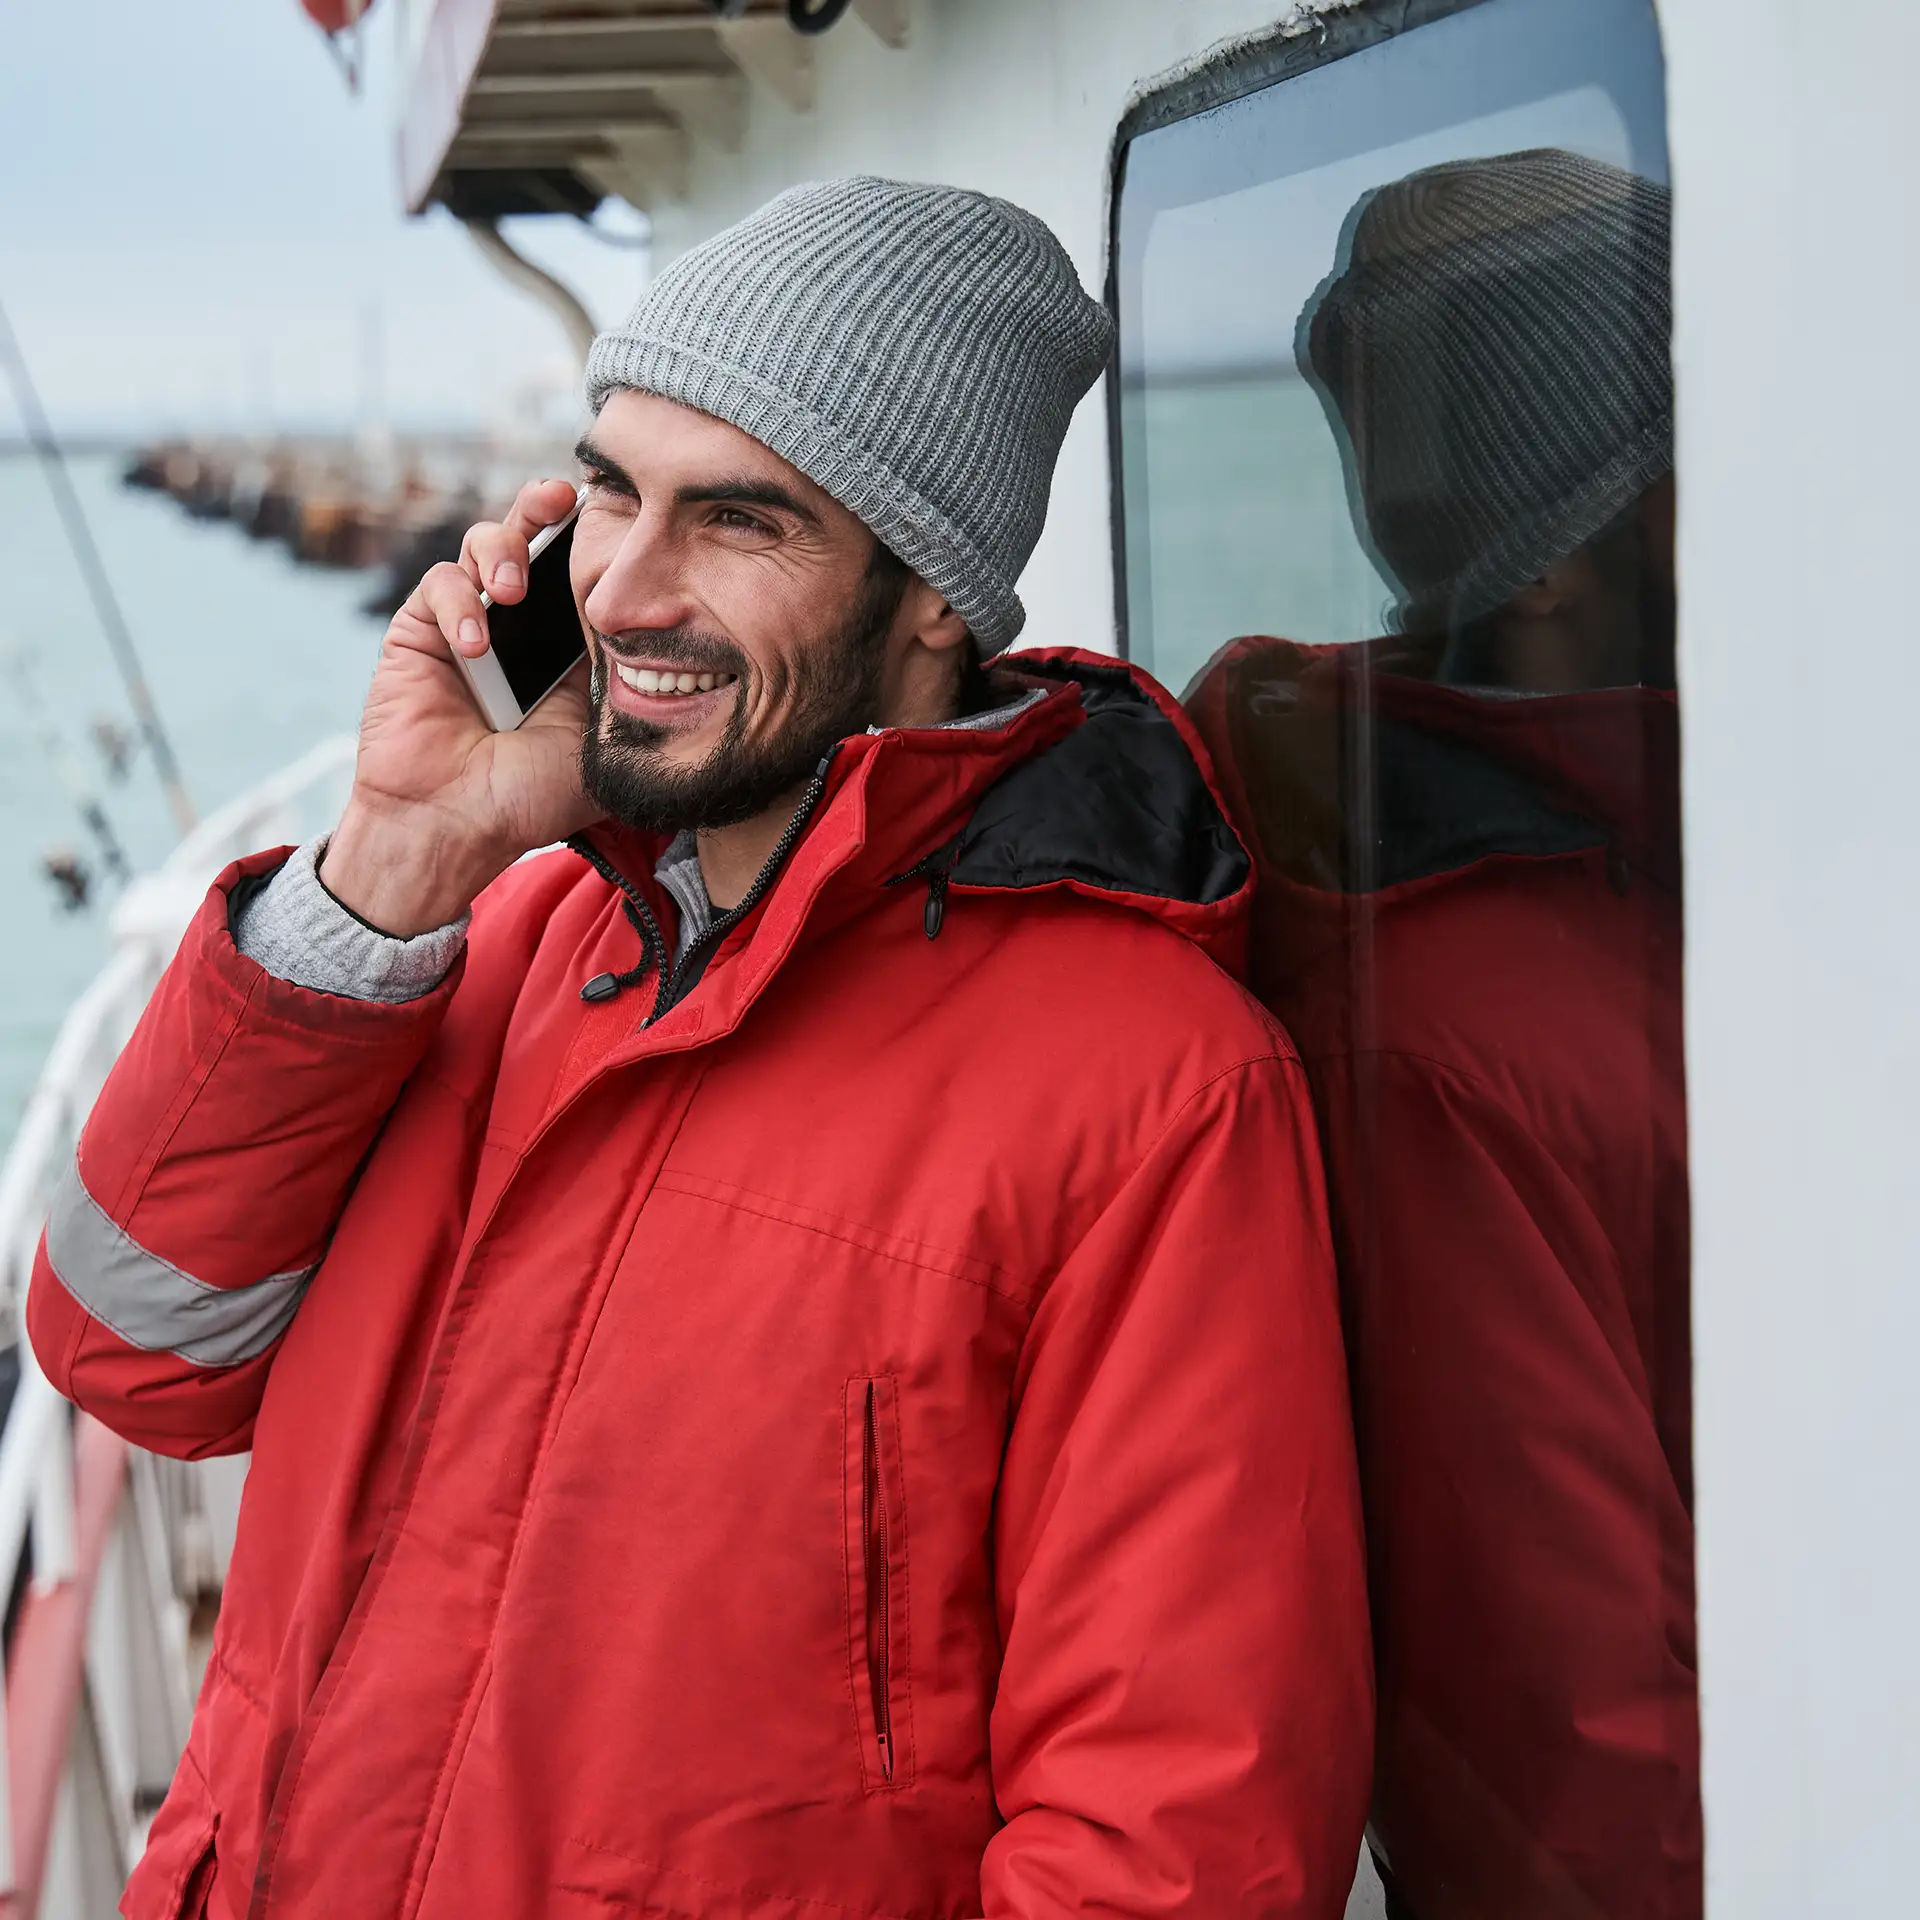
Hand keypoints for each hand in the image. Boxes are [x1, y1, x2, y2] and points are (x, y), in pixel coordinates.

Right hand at [320, 478, 599, 935]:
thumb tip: (682, 656)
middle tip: (564, 498)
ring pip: (483, 543)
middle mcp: (520, 625)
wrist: (456, 825)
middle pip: (533, 536)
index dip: (596, 538)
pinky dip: (460, 602)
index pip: (584, 572)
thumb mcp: (606, 744)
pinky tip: (475, 644)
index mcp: (568, 645)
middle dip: (545, 506)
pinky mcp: (421, 631)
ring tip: (515, 586)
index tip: (621, 515)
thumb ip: (637, 699)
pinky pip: (441, 585)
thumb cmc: (532, 797)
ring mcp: (469, 622)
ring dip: (503, 547)